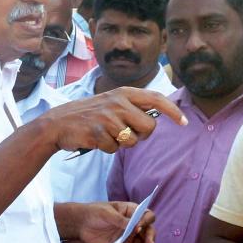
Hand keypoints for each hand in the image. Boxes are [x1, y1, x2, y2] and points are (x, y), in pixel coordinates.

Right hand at [40, 87, 186, 153]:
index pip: (156, 98)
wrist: (58, 123)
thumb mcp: (111, 102)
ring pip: (132, 141)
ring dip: (121, 143)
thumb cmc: (89, 115)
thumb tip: (157, 119)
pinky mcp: (98, 131)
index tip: (184, 122)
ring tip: (106, 134)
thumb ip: (132, 107)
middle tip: (125, 133)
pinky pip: (114, 149)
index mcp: (124, 93)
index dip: (173, 111)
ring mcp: (107, 117)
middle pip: (149, 127)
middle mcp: (118, 102)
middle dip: (140, 136)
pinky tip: (95, 139)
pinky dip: (107, 148)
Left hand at [77, 202, 155, 242]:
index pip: (146, 215)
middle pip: (147, 230)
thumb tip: (136, 226)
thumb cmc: (95, 212)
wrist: (81, 224)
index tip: (140, 227)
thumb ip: (121, 220)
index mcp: (131, 211)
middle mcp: (133, 224)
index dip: (146, 221)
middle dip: (150, 237)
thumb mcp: (107, 213)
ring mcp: (129, 236)